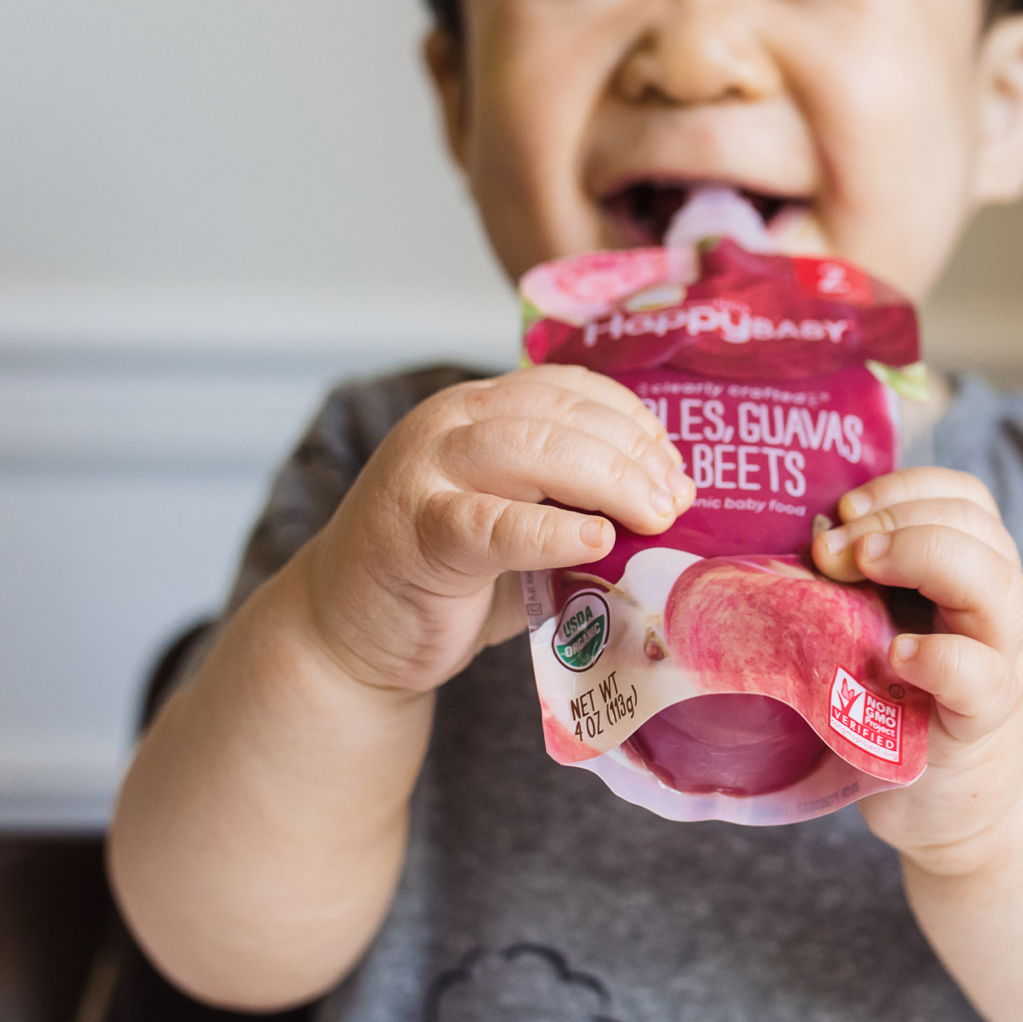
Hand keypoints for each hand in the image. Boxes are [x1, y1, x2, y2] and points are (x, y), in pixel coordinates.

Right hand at [297, 365, 693, 695]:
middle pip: (558, 415)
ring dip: (608, 481)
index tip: (676, 466)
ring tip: (654, 518)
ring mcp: (425, 474)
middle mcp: (449, 425)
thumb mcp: (516, 521)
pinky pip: (493, 524)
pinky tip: (596, 542)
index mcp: (479, 408)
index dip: (633, 420)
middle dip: (631, 454)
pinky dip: (552, 531)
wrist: (346, 632)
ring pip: (530, 451)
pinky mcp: (416, 534)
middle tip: (676, 501)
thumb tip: (670, 503)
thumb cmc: (445, 578)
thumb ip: (572, 501)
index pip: (569, 389)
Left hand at [811, 467, 1022, 876]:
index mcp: (973, 572)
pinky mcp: (985, 723)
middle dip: (897, 517)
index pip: (964, 497)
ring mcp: (1001, 663)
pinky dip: (940, 656)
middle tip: (832, 549)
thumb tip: (808, 536)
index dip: (905, 487)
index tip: (844, 508)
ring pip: (998, 585)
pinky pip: (981, 677)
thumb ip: (859, 584)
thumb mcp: (882, 627)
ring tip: (861, 569)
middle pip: (977, 526)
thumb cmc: (904, 705)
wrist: (958, 806)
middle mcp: (997, 608)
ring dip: (924, 557)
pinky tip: (896, 653)